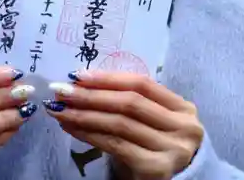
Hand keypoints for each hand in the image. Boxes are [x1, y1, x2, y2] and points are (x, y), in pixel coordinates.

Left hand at [44, 71, 202, 179]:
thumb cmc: (156, 148)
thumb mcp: (153, 121)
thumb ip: (131, 102)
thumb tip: (82, 83)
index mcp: (183, 108)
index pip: (142, 83)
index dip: (108, 78)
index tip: (77, 75)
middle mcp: (184, 127)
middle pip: (129, 102)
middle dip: (91, 95)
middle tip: (61, 91)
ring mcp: (172, 149)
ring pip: (119, 124)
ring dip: (84, 114)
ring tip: (59, 109)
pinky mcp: (156, 169)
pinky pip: (115, 145)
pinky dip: (89, 134)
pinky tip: (70, 128)